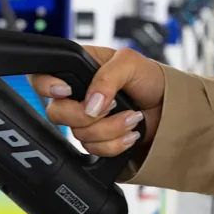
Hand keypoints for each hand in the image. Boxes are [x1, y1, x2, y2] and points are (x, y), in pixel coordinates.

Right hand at [29, 46, 164, 156]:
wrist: (170, 109)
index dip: (47, 86)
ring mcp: (86, 120)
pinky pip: (94, 151)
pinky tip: (130, 133)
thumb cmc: (151, 78)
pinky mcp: (98, 142)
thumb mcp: (130, 62)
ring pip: (78, 135)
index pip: (42, 77)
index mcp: (79, 69)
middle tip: (112, 106)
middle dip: (86, 115)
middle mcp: (78, 95)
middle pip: (56, 113)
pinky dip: (116, 144)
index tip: (67, 91)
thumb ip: (107, 77)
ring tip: (132, 117)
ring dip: (110, 129)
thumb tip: (91, 104)